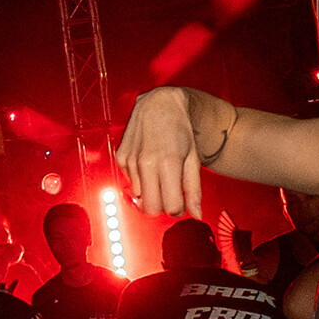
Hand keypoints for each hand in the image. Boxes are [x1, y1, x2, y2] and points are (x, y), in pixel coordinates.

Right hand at [115, 88, 203, 216]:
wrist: (160, 103)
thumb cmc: (180, 129)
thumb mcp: (193, 159)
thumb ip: (194, 190)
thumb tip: (197, 214)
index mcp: (168, 163)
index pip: (171, 207)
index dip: (178, 209)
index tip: (181, 202)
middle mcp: (146, 163)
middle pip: (151, 209)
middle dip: (162, 207)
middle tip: (171, 194)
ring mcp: (131, 160)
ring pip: (139, 198)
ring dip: (151, 192)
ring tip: (161, 174)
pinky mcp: (121, 157)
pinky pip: (130, 183)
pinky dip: (140, 181)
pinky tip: (149, 165)